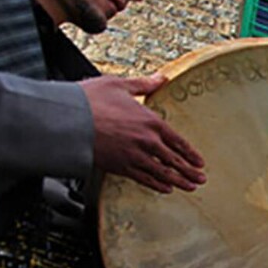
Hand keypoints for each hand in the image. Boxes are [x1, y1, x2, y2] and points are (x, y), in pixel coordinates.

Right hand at [85, 74, 205, 193]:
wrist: (67, 120)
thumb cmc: (90, 100)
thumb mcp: (119, 84)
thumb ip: (144, 84)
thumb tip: (162, 78)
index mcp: (150, 121)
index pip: (177, 141)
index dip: (190, 153)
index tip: (199, 161)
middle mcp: (147, 141)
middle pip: (174, 160)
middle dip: (190, 171)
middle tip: (201, 179)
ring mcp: (134, 156)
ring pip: (162, 172)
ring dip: (179, 181)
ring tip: (190, 187)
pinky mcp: (120, 167)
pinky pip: (144, 179)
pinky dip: (157, 185)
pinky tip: (165, 189)